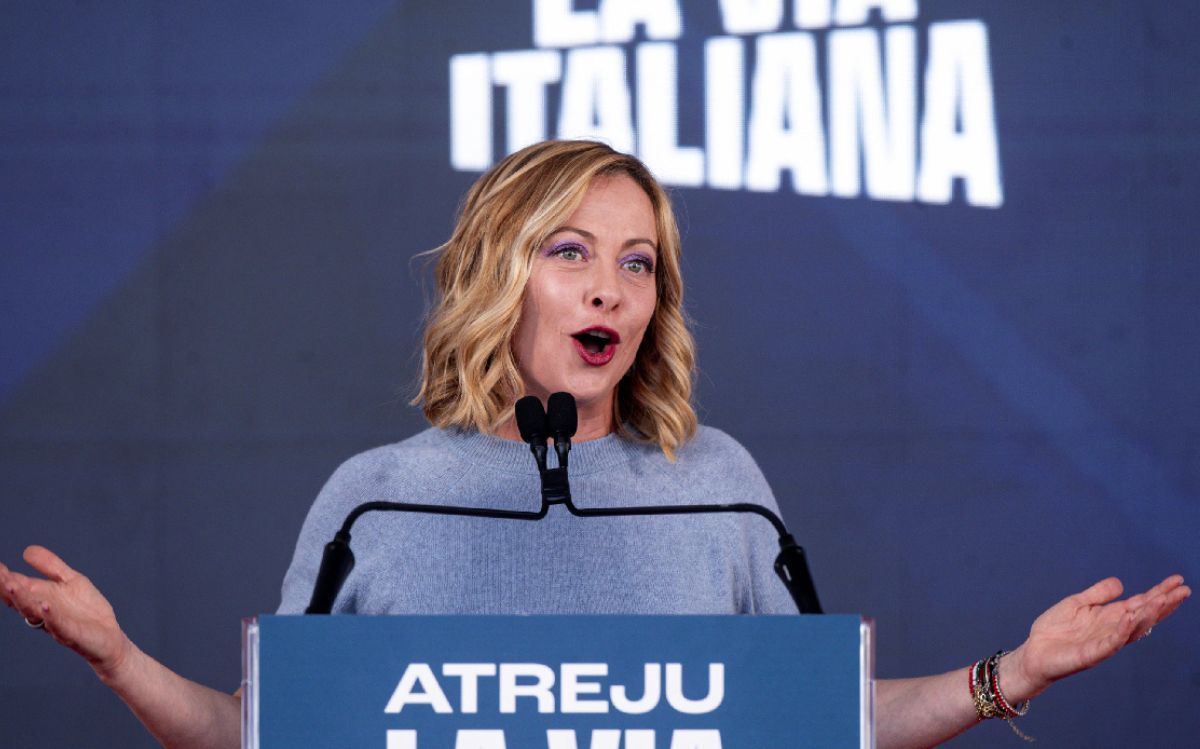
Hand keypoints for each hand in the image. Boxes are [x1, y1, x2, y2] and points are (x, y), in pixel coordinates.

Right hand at [0, 545, 133, 682]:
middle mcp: (44, 613)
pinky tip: (45, 606)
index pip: (20, 588)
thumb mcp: (70, 580)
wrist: (109, 636)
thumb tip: (27, 550)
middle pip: (22, 600)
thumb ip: (50, 566)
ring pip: (34, 613)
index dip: (7, 578)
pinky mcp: (72, 634)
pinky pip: (59, 625)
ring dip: (22, 599)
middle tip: (0, 576)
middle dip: (9, 588)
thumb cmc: (86, 610)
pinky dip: (51, 616)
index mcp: (41, 599)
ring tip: (11, 585)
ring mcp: (56, 624)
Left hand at [1003, 575, 1189, 698]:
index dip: (1159, 593)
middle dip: (1163, 604)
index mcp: (1110, 617)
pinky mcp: (1090, 654)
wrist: (1033, 652)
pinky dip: (1121, 632)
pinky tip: (1130, 619)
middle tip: (1184, 591)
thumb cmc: (1055, 631)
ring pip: (1132, 629)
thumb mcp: (1076, 604)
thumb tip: (1121, 583)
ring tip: (1162, 600)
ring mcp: (1103, 643)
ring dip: (1147, 615)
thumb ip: (1098, 594)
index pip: (1140, 604)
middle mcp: (1112, 630)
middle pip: (1144, 616)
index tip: (1177, 581)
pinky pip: (1109, 643)